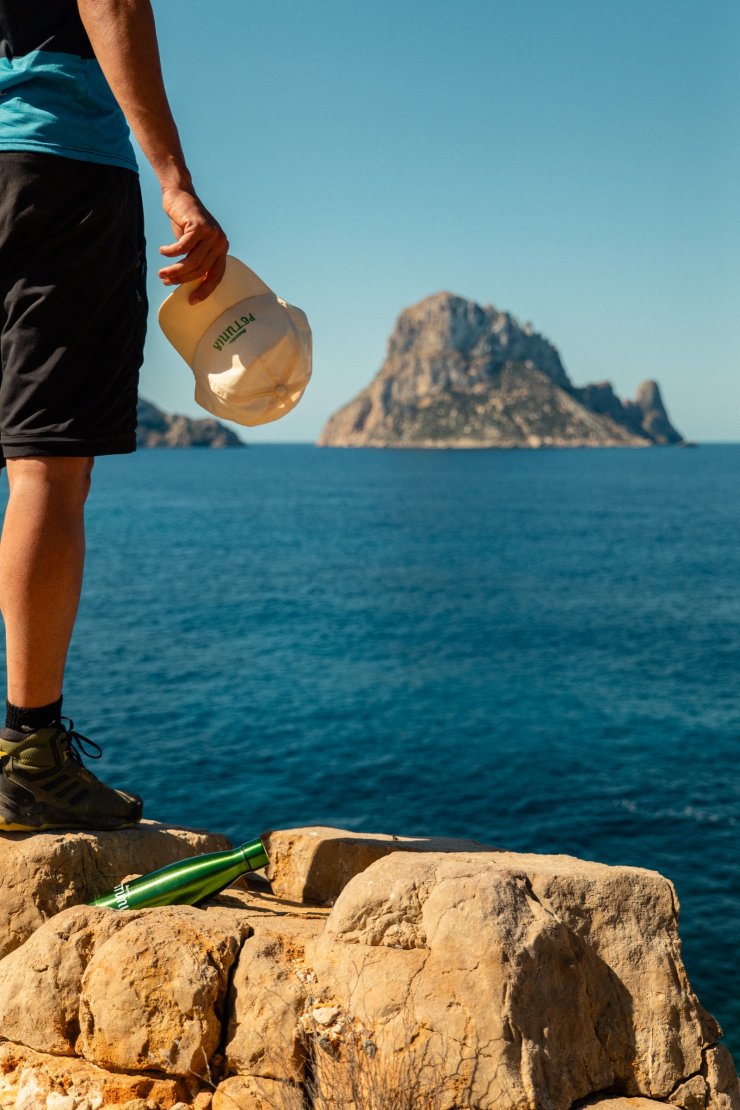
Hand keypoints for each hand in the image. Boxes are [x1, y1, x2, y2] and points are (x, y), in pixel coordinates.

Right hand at [158, 187, 228, 303]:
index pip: (217, 276)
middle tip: (165, 281)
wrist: (180, 195)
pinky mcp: (199, 226)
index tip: (192, 301)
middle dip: (182, 279)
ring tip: (161, 272)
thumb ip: (195, 260)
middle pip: (201, 270)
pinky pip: (183, 247)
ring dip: (174, 269)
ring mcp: (211, 234)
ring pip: (192, 261)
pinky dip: (171, 252)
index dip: (205, 290)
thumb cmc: (185, 222)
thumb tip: (186, 283)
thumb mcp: (193, 244)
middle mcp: (220, 242)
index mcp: (222, 250)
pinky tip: (162, 251)